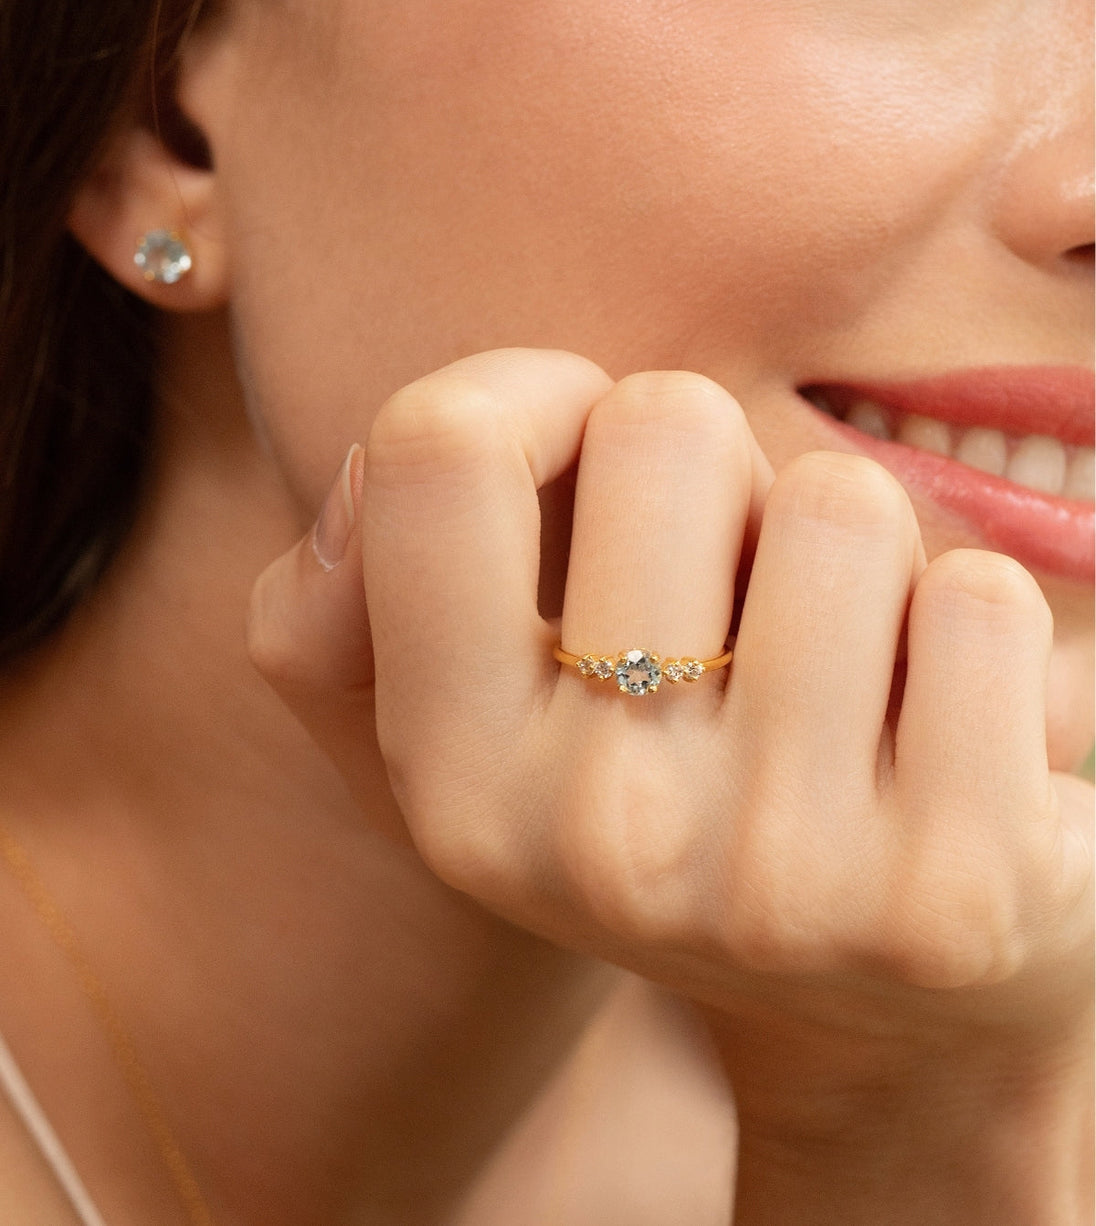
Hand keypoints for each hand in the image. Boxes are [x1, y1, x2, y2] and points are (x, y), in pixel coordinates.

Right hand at [250, 348, 1093, 1220]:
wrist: (881, 1013)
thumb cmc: (671, 803)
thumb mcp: (475, 727)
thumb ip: (351, 590)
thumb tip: (378, 474)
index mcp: (452, 783)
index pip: (439, 448)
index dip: (533, 396)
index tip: (593, 453)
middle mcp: (592, 840)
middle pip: (665, 422)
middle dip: (721, 473)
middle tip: (736, 597)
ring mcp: (774, 876)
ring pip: (838, 502)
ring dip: (852, 555)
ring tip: (837, 676)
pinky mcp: (953, 892)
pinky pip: (979, 599)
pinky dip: (969, 633)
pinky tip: (937, 740)